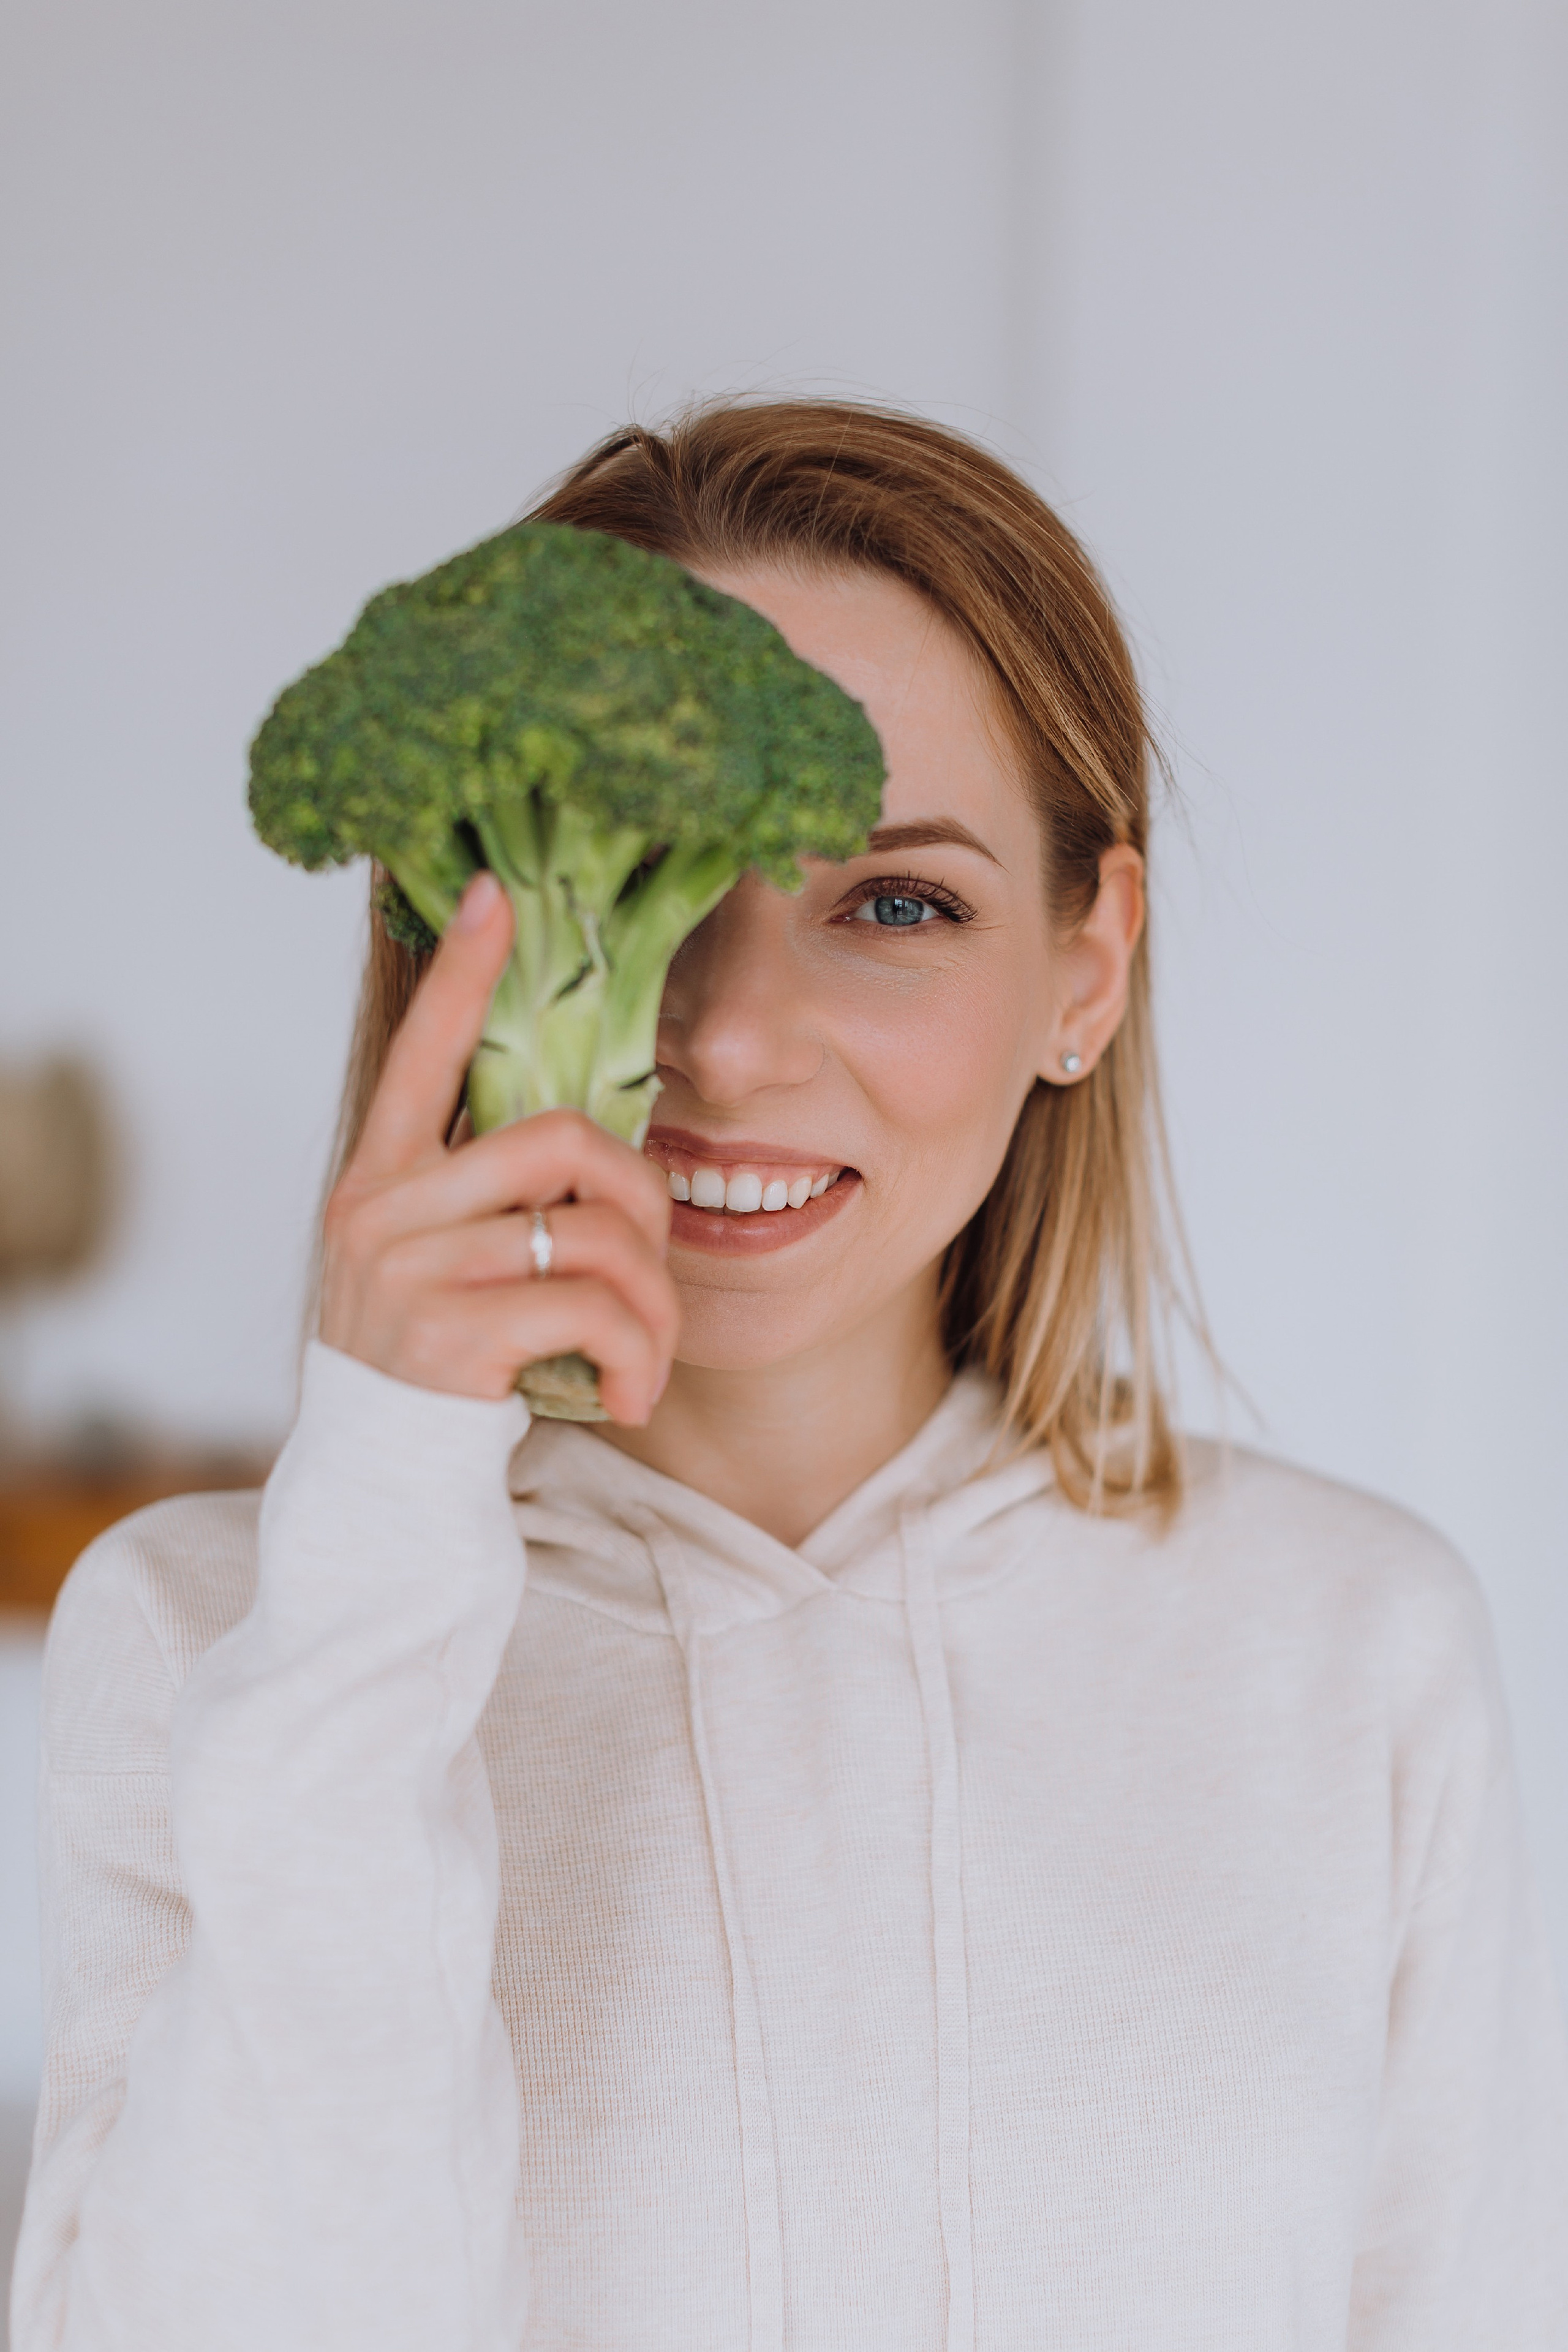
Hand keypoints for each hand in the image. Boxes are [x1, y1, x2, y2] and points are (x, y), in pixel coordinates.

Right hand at [319, 872, 677, 1421]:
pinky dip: (637, 1357)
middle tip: (651, 1268)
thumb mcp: (440, 1268)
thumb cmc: (437, 1372)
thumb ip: (483, 1199)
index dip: (462, 971)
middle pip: (560, 1138)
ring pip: (594, 1233)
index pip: (420, 1049)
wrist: (382, 1496)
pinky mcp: (450, 1336)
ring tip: (644, 1358)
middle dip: (640, 1200)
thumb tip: (583, 1137)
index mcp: (381, 1179)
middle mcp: (382, 1211)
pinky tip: (625, 1396)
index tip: (497, 893)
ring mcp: (411, 1271)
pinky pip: (594, 1309)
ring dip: (652, 1305)